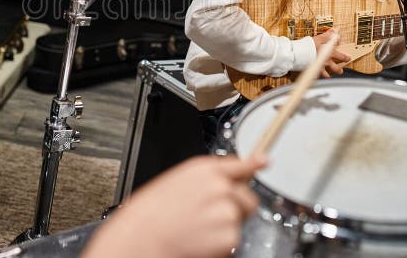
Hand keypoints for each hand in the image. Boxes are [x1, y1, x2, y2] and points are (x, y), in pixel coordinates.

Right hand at [81, 154, 266, 257]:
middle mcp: (220, 186)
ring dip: (225, 227)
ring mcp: (227, 211)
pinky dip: (221, 246)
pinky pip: (234, 241)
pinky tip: (199, 242)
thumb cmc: (149, 215)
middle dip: (236, 207)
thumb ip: (203, 178)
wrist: (142, 240)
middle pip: (247, 197)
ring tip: (197, 231)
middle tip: (210, 218)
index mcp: (203, 169)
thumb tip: (223, 180)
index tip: (264, 160)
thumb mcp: (174, 182)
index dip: (253, 163)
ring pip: (239, 220)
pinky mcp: (230, 237)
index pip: (239, 163)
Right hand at [313, 29, 349, 77]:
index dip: (345, 57)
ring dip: (329, 75)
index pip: (341, 56)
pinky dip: (318, 77)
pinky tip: (317, 77)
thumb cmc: (309, 45)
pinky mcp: (313, 70)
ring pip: (327, 74)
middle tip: (341, 70)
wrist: (299, 53)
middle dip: (339, 70)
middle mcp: (326, 61)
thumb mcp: (319, 38)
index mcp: (329, 53)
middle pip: (336, 68)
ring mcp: (320, 67)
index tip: (348, 58)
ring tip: (330, 76)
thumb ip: (328, 35)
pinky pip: (317, 76)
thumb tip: (336, 30)